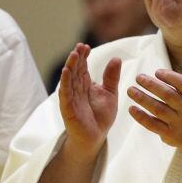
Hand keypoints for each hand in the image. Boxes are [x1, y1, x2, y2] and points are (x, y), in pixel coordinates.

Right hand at [58, 43, 120, 161]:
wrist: (95, 137)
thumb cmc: (101, 116)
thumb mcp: (110, 94)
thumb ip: (112, 77)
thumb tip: (116, 58)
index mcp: (86, 85)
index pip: (83, 67)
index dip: (84, 57)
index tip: (86, 46)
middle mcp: (76, 89)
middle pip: (75, 70)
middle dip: (77, 58)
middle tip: (80, 46)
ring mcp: (71, 98)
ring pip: (69, 79)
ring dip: (71, 66)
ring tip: (74, 55)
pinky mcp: (68, 107)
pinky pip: (65, 93)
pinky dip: (65, 82)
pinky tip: (66, 71)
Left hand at [127, 52, 181, 164]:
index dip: (170, 76)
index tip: (156, 72)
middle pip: (168, 95)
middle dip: (151, 85)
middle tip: (138, 77)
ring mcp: (179, 123)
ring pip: (158, 109)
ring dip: (142, 99)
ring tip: (130, 90)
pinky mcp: (170, 134)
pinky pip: (153, 125)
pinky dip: (141, 117)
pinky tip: (131, 109)